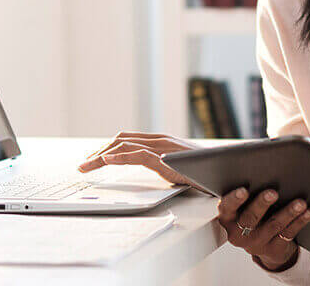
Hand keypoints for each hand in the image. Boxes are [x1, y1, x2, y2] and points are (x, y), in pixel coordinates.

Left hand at [77, 131, 211, 193]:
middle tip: (83, 165)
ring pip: (124, 146)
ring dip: (100, 156)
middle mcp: (159, 140)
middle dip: (98, 152)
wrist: (227, 170)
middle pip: (120, 140)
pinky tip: (106, 162)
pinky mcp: (167, 159)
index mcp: (160, 141)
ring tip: (86, 166)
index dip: (105, 148)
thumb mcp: (178, 165)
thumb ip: (163, 164)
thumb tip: (153, 170)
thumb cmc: (206, 170)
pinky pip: (138, 155)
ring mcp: (163, 148)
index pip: (126, 140)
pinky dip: (119, 157)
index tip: (92, 160)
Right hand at [217, 186, 309, 270]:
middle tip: (273, 193)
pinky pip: (288, 234)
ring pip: (273, 225)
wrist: (261, 244)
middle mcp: (239, 233)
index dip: (235, 199)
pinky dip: (300, 221)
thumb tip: (258, 170)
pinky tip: (308, 212)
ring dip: (288, 212)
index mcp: (227, 218)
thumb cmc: (249, 214)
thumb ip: (244, 193)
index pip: (227, 207)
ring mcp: (257, 243)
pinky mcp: (274, 249)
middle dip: (262, 204)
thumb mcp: (239, 207)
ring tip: (300, 202)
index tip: (244, 190)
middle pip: (251, 218)